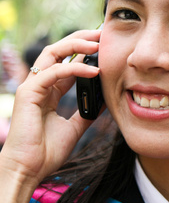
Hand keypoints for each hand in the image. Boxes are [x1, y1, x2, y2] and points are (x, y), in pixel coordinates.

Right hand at [1, 29, 101, 187]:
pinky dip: (75, 69)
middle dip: (81, 39)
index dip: (85, 52)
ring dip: (77, 45)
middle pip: (59, 50)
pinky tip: (94, 71)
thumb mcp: (74, 127)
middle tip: (102, 33)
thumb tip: (105, 100)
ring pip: (54, 53)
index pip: (67, 62)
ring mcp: (32, 86)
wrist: (28, 169)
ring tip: (99, 43)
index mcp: (49, 91)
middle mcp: (39, 84)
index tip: (105, 46)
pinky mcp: (29, 92)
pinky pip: (54, 72)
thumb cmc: (46, 151)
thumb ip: (86, 112)